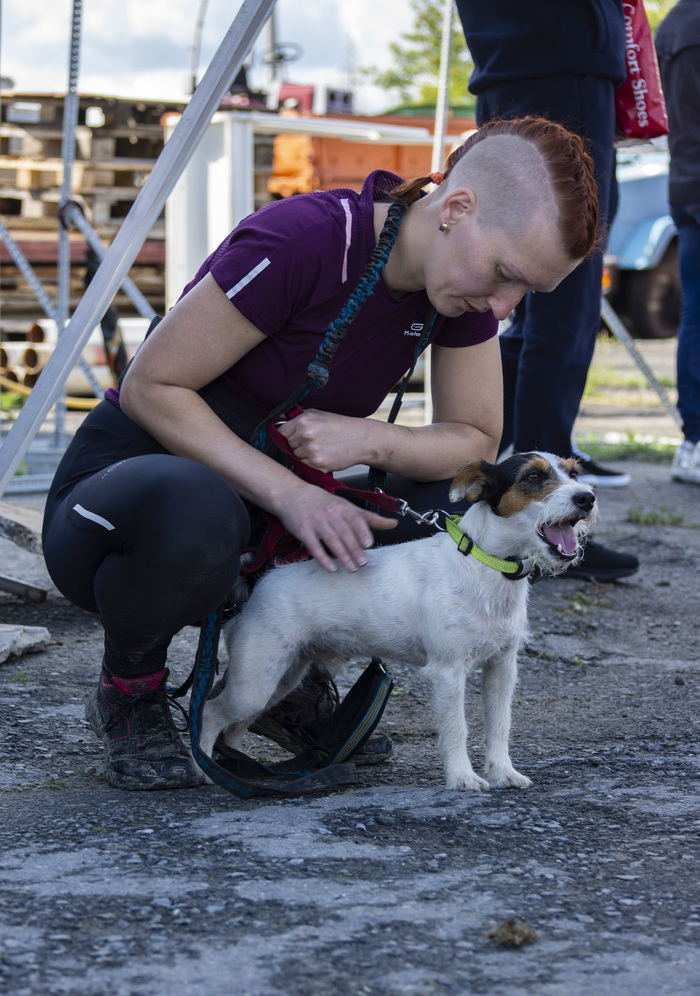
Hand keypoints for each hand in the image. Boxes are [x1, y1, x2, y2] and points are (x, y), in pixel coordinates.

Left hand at [276, 409, 370, 472]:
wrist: (360, 439)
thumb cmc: (340, 426)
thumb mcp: (317, 414)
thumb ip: (297, 419)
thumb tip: (278, 425)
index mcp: (304, 421)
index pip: (281, 432)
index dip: (286, 436)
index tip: (294, 437)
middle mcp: (306, 435)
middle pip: (287, 446)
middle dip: (295, 446)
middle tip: (311, 443)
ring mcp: (311, 451)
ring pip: (295, 457)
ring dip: (303, 456)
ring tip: (318, 449)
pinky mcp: (318, 465)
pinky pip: (303, 467)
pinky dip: (310, 465)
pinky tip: (321, 457)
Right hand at [277, 482, 395, 572]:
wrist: (292, 494)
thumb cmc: (324, 503)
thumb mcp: (347, 507)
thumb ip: (370, 518)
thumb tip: (394, 524)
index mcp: (343, 508)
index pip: (355, 519)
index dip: (362, 532)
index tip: (368, 544)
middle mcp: (331, 514)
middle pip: (345, 533)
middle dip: (354, 549)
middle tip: (363, 563)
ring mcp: (316, 522)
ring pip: (332, 540)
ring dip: (342, 556)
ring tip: (352, 569)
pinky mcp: (303, 531)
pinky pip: (314, 546)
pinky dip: (323, 558)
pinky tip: (331, 568)